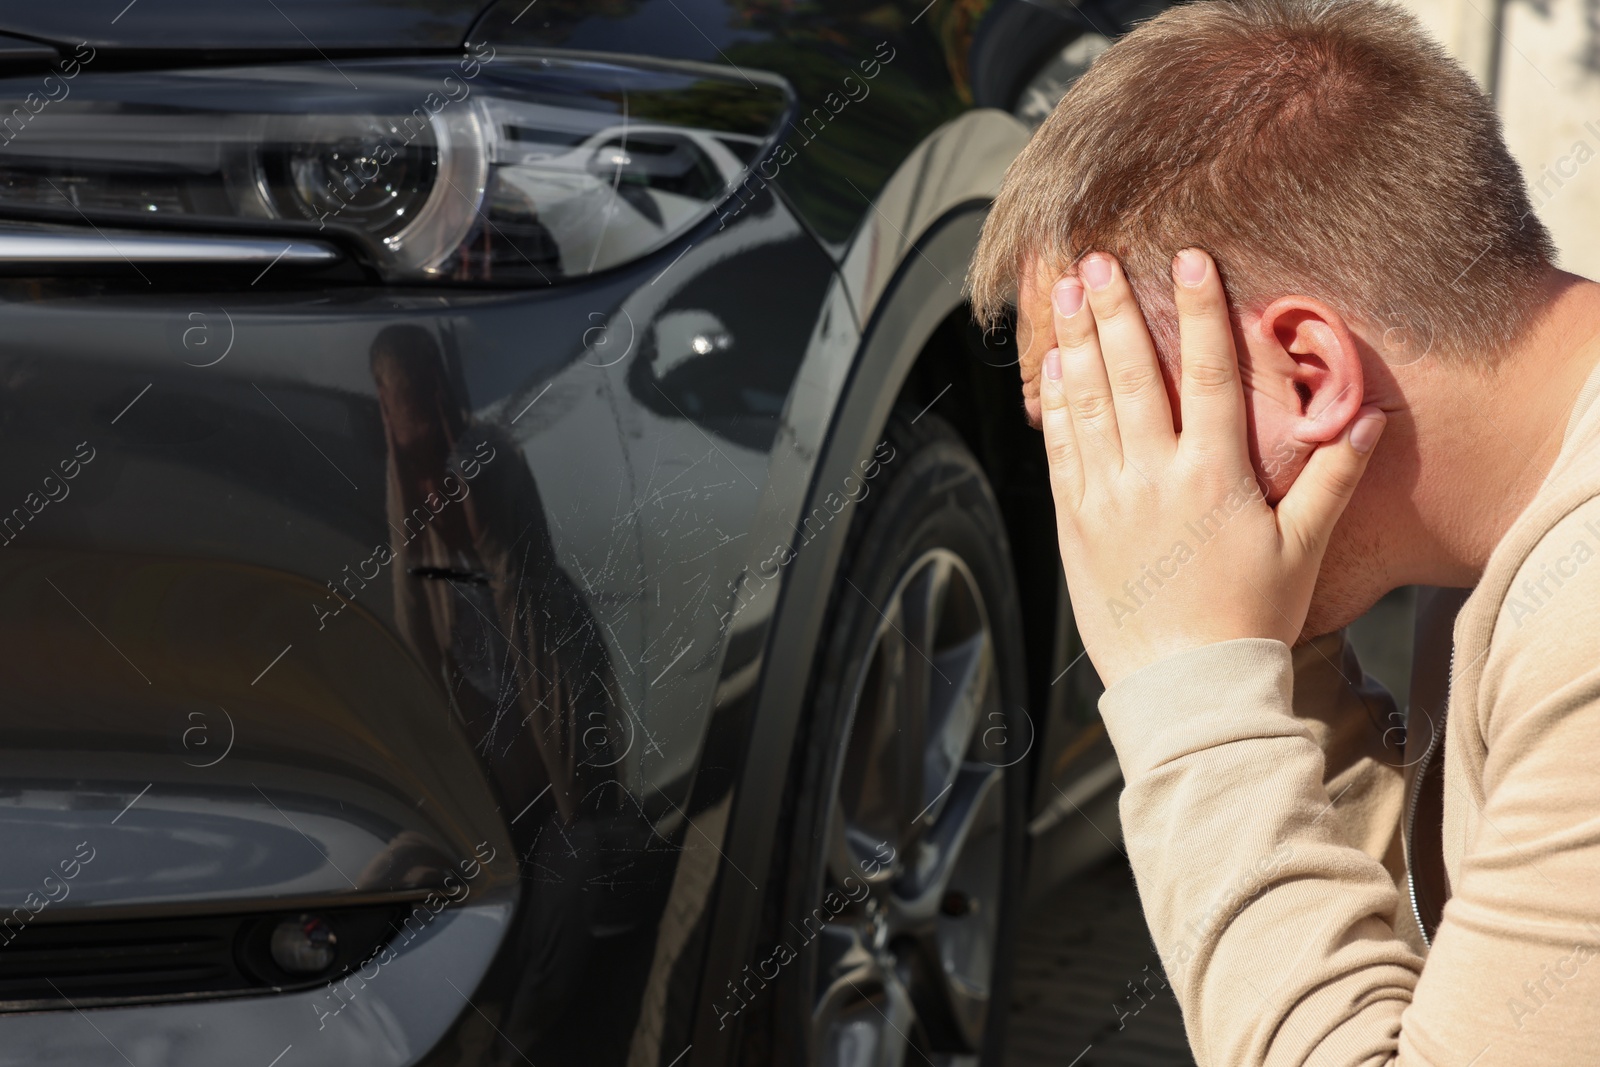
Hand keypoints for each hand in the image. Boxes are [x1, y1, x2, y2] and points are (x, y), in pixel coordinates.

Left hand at [1040, 249, 1385, 687]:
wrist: (1186, 687)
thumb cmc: (1250, 620)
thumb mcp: (1302, 550)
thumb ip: (1332, 481)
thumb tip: (1363, 419)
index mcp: (1214, 475)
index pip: (1210, 375)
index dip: (1201, 312)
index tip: (1192, 260)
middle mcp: (1154, 477)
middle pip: (1132, 375)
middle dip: (1114, 310)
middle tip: (1096, 259)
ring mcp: (1108, 499)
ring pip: (1087, 404)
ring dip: (1074, 343)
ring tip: (1060, 292)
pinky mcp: (1077, 525)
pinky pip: (1062, 452)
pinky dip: (1057, 406)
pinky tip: (1054, 371)